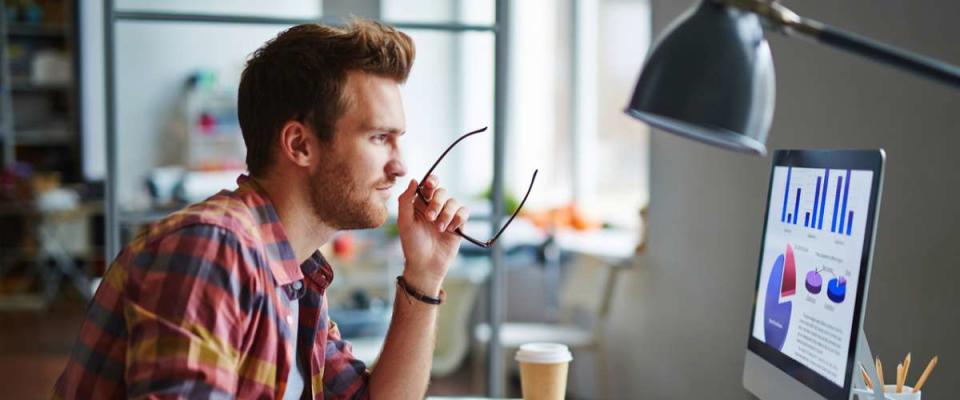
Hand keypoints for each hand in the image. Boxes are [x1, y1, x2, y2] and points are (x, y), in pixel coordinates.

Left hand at [396, 176, 469, 293]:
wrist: (426, 265)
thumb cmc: (412, 245)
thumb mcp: (404, 222)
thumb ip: (405, 200)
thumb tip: (414, 180)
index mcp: (420, 204)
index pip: (428, 185)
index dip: (431, 181)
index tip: (430, 185)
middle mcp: (434, 207)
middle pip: (442, 191)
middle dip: (437, 203)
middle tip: (430, 218)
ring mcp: (447, 215)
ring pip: (453, 202)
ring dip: (447, 214)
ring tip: (439, 229)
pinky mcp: (458, 224)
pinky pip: (464, 212)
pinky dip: (458, 218)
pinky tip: (451, 229)